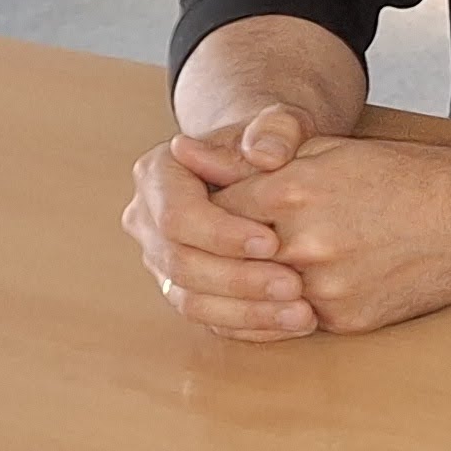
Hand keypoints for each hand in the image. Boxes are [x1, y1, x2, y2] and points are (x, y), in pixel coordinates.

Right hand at [126, 105, 320, 339]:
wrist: (268, 165)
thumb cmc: (273, 141)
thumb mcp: (280, 124)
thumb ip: (276, 129)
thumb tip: (264, 153)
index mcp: (157, 174)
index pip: (176, 214)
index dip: (221, 233)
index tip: (272, 241)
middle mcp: (148, 219)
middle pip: (179, 262)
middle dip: (238, 278)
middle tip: (293, 284)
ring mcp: (162, 258)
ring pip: (190, 299)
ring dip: (247, 311)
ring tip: (302, 313)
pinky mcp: (186, 288)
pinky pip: (209, 319)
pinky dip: (251, 325)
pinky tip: (292, 323)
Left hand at [207, 133, 450, 334]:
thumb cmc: (409, 177)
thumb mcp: (329, 151)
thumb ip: (251, 156)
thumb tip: (184, 151)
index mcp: (294, 191)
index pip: (214, 206)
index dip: (211, 207)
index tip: (215, 206)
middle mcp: (304, 243)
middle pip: (226, 257)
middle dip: (221, 250)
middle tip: (229, 241)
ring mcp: (324, 287)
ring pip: (253, 295)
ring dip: (246, 284)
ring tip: (259, 264)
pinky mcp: (345, 319)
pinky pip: (290, 321)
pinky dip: (281, 307)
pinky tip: (293, 288)